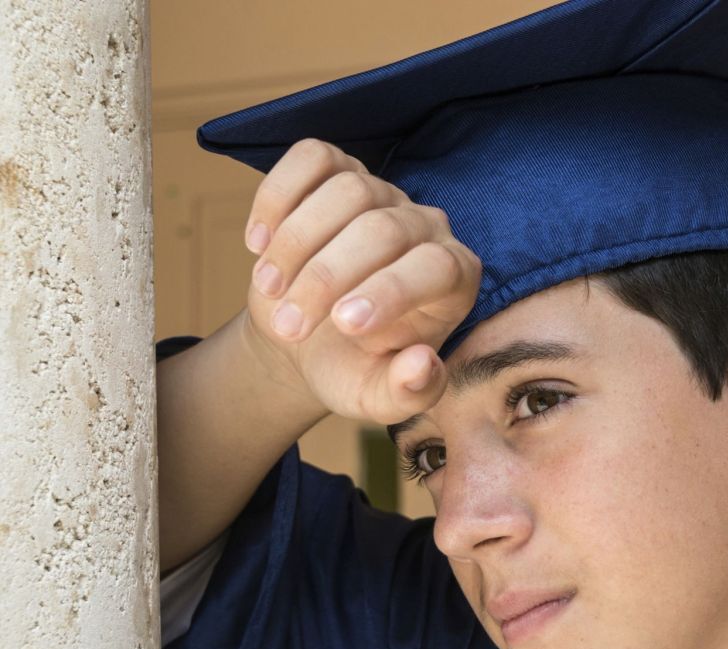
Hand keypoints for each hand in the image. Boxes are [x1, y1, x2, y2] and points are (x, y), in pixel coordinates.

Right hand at [239, 138, 481, 424]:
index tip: (344, 325)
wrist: (304, 338)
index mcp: (453, 279)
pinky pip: (313, 157)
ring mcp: (383, 193)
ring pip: (348, 189)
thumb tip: (424, 364)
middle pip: (384, 228)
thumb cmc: (351, 367)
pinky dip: (278, 195)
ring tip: (270, 289)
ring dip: (297, 242)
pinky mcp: (338, 171)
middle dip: (328, 277)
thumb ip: (408, 393)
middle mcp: (426, 226)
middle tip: (289, 326)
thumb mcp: (377, 396)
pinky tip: (259, 243)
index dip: (392, 291)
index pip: (437, 267)